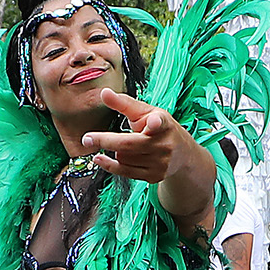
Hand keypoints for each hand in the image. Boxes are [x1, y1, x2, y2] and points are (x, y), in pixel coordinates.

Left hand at [83, 89, 200, 183]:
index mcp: (164, 124)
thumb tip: (104, 93)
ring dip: (116, 151)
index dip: (156, 122)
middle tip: (87, 139)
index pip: (160, 122)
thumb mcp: (146, 112)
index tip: (153, 121)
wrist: (182, 155)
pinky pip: (125, 172)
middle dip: (105, 141)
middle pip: (128, 144)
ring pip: (124, 158)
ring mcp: (160, 163)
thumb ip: (124, 103)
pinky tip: (100, 158)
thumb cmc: (160, 128)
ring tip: (124, 145)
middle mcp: (164, 144)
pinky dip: (110, 164)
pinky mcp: (154, 176)